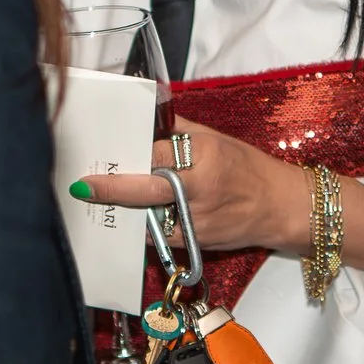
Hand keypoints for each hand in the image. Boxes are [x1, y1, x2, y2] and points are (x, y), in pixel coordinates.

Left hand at [70, 117, 298, 253]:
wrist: (281, 207)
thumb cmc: (248, 168)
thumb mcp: (214, 139)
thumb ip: (177, 131)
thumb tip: (143, 121)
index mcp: (204, 157)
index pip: (155, 154)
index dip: (128, 156)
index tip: (101, 159)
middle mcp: (198, 189)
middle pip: (145, 190)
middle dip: (112, 190)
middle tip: (82, 187)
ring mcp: (195, 220)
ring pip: (147, 217)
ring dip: (124, 210)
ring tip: (101, 201)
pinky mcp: (194, 242)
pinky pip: (158, 234)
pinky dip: (144, 225)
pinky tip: (133, 217)